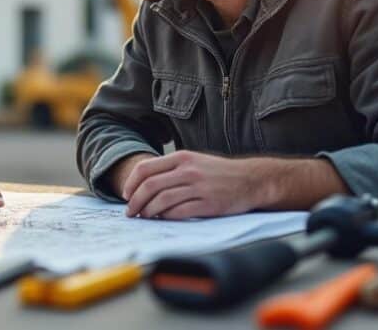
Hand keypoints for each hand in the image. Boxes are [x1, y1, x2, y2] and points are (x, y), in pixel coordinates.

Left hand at [121, 151, 262, 218]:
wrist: (251, 180)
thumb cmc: (218, 172)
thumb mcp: (194, 161)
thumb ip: (170, 169)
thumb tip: (142, 185)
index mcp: (181, 158)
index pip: (145, 169)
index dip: (131, 184)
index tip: (126, 195)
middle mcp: (188, 171)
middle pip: (150, 186)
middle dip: (135, 201)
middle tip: (130, 212)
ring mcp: (199, 187)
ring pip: (162, 200)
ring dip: (148, 211)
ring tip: (144, 217)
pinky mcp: (209, 204)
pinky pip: (179, 212)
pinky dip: (166, 217)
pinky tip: (163, 219)